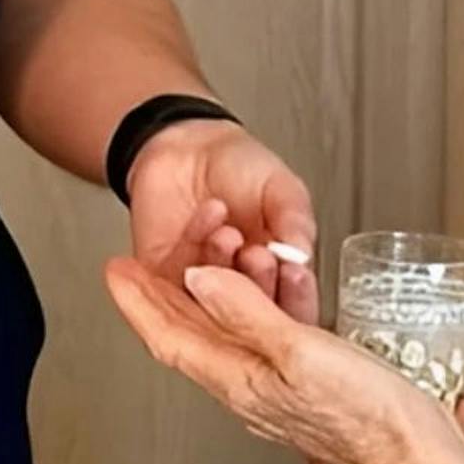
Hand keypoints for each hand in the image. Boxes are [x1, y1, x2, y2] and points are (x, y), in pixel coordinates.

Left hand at [104, 257, 463, 463]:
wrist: (417, 455)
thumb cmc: (370, 412)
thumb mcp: (303, 351)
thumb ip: (248, 314)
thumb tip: (199, 282)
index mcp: (240, 383)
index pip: (170, 339)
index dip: (138, 303)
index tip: (115, 271)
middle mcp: (250, 392)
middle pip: (188, 341)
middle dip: (158, 302)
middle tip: (135, 268)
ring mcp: (275, 394)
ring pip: (221, 342)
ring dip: (199, 305)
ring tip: (186, 271)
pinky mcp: (303, 391)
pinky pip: (254, 346)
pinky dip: (241, 315)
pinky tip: (252, 304)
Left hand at [124, 118, 321, 324]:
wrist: (190, 145)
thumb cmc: (240, 168)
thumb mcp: (282, 187)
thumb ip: (294, 220)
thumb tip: (301, 254)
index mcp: (278, 277)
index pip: (292, 309)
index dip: (293, 299)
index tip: (293, 275)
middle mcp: (240, 289)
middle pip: (250, 318)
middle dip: (255, 286)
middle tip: (258, 255)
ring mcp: (201, 288)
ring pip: (211, 304)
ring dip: (220, 269)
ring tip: (228, 232)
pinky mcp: (162, 279)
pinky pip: (171, 283)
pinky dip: (192, 249)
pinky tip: (205, 220)